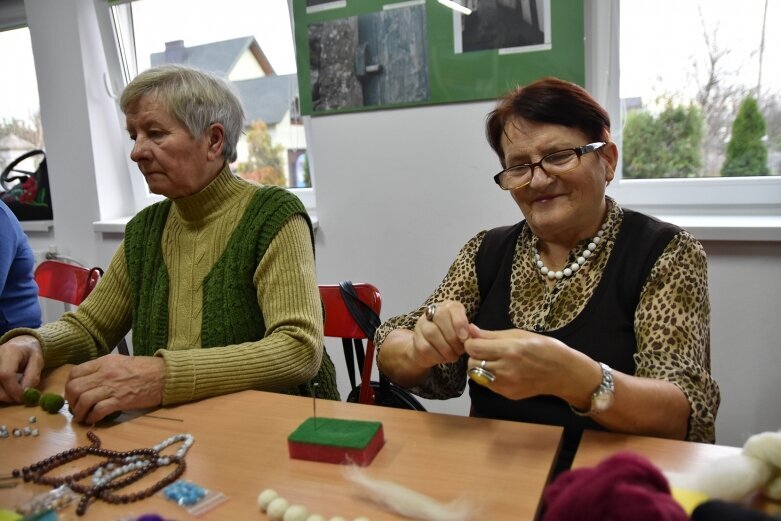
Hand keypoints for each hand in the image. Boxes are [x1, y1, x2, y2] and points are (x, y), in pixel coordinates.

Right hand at [0, 335, 43, 402]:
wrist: (19, 344)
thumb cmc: (30, 353)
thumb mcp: (38, 361)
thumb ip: (32, 377)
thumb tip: (25, 393)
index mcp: (10, 352)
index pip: (6, 374)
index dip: (13, 389)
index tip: (22, 398)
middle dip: (8, 395)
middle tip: (20, 398)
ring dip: (3, 395)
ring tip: (15, 392)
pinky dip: (0, 392)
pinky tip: (8, 390)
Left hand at [65, 355, 165, 423]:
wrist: (165, 375)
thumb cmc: (145, 369)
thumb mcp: (121, 362)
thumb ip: (103, 369)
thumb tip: (88, 382)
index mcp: (104, 362)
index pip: (75, 373)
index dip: (69, 386)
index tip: (73, 395)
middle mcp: (105, 373)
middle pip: (75, 388)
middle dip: (71, 401)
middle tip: (77, 408)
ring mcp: (113, 387)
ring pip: (83, 400)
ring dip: (80, 412)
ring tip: (83, 417)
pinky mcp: (121, 400)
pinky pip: (98, 410)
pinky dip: (92, 417)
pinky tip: (94, 420)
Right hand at [409, 300, 469, 367]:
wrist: (431, 350)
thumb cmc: (452, 339)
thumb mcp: (463, 333)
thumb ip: (468, 332)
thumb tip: (472, 335)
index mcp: (448, 307)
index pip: (453, 308)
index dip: (460, 322)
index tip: (465, 337)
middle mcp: (433, 312)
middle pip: (440, 317)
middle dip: (453, 337)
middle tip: (460, 350)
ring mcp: (422, 324)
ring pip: (431, 332)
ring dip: (446, 348)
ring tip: (453, 356)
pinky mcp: (416, 339)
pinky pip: (425, 346)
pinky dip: (437, 355)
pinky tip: (444, 359)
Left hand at [464, 324, 598, 401]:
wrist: (563, 372)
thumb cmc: (544, 347)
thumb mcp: (519, 334)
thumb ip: (491, 335)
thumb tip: (470, 329)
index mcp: (509, 350)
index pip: (473, 348)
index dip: (471, 343)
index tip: (477, 340)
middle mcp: (505, 369)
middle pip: (472, 364)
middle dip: (474, 356)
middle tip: (485, 351)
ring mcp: (507, 385)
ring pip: (477, 376)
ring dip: (480, 368)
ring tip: (494, 361)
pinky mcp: (508, 394)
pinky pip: (489, 385)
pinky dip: (490, 377)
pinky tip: (503, 371)